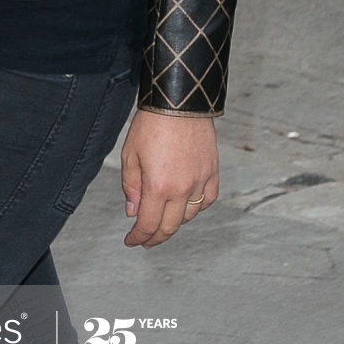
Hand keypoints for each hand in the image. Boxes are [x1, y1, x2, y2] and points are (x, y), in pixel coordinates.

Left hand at [121, 110, 218, 247]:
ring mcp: (200, 181)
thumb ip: (132, 187)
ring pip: (190, 216)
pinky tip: (187, 207)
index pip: (148, 224)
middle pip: (170, 226)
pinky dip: (197, 208)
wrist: (181, 102)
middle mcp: (182, 189)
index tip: (131, 241)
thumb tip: (133, 212)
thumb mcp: (130, 155)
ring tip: (163, 221)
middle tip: (145, 240)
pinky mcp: (213, 171)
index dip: (138, 237)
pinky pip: (208, 200)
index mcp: (158, 187)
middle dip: (155, 238)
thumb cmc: (152, 124)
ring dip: (175, 223)